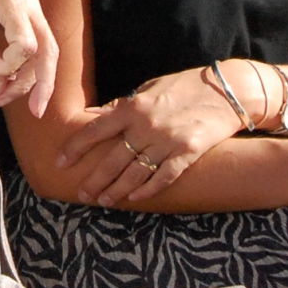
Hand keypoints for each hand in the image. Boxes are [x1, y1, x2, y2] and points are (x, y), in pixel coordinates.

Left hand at [0, 0, 60, 116]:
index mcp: (13, 2)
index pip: (26, 45)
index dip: (8, 67)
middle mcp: (31, 5)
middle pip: (49, 51)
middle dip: (43, 84)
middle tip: (34, 111)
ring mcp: (34, 9)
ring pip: (47, 51)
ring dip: (32, 79)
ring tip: (6, 98)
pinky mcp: (31, 15)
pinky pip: (39, 45)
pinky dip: (29, 66)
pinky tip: (13, 82)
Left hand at [55, 65, 243, 206]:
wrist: (227, 89)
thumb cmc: (184, 87)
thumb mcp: (150, 89)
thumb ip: (123, 105)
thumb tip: (96, 116)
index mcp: (133, 107)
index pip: (95, 130)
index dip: (75, 148)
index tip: (60, 162)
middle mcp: (147, 125)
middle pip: (112, 159)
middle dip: (94, 179)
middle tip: (81, 194)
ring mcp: (168, 141)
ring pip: (135, 173)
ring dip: (116, 190)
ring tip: (104, 201)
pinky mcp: (188, 153)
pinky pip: (163, 177)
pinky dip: (147, 190)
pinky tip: (135, 198)